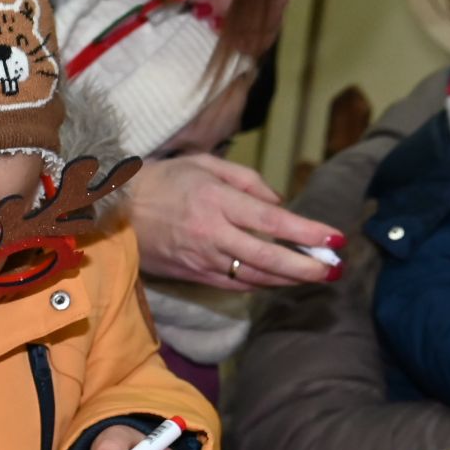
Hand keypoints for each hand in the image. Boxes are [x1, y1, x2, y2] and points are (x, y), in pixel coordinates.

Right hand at [128, 154, 342, 289]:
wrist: (112, 211)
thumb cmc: (161, 180)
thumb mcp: (204, 164)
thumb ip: (247, 181)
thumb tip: (279, 204)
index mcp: (215, 201)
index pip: (272, 221)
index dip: (307, 232)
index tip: (336, 238)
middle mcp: (211, 234)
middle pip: (269, 258)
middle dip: (307, 266)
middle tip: (335, 270)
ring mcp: (201, 259)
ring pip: (255, 277)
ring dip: (290, 279)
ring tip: (316, 276)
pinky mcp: (192, 275)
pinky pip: (234, 284)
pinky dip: (261, 284)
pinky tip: (280, 279)